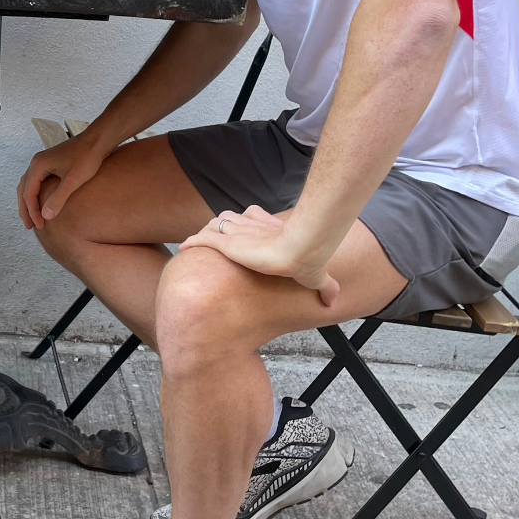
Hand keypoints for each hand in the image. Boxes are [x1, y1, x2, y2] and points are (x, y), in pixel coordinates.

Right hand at [17, 133, 108, 230]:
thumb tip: (45, 216)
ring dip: (29, 202)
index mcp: (38, 165)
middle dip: (26, 209)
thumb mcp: (73, 180)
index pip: (28, 193)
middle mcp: (37, 162)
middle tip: (29, 226)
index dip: (33, 212)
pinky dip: (36, 194)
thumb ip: (58, 198)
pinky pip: (37, 181)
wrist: (98, 140)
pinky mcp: (51, 163)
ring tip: (32, 217)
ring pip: (29, 185)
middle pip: (24, 189)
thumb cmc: (87, 157)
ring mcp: (43, 162)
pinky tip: (42, 202)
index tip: (40, 226)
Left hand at [179, 205, 340, 307]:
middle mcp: (252, 225)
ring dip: (207, 232)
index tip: (241, 230)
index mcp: (271, 227)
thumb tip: (334, 303)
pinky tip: (184, 247)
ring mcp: (238, 232)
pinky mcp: (228, 242)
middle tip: (216, 239)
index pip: (253, 215)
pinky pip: (203, 239)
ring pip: (215, 224)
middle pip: (230, 218)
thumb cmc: (310, 258)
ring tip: (199, 243)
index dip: (246, 221)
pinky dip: (192, 242)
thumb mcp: (318, 276)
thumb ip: (327, 287)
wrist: (301, 249)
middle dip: (222, 226)